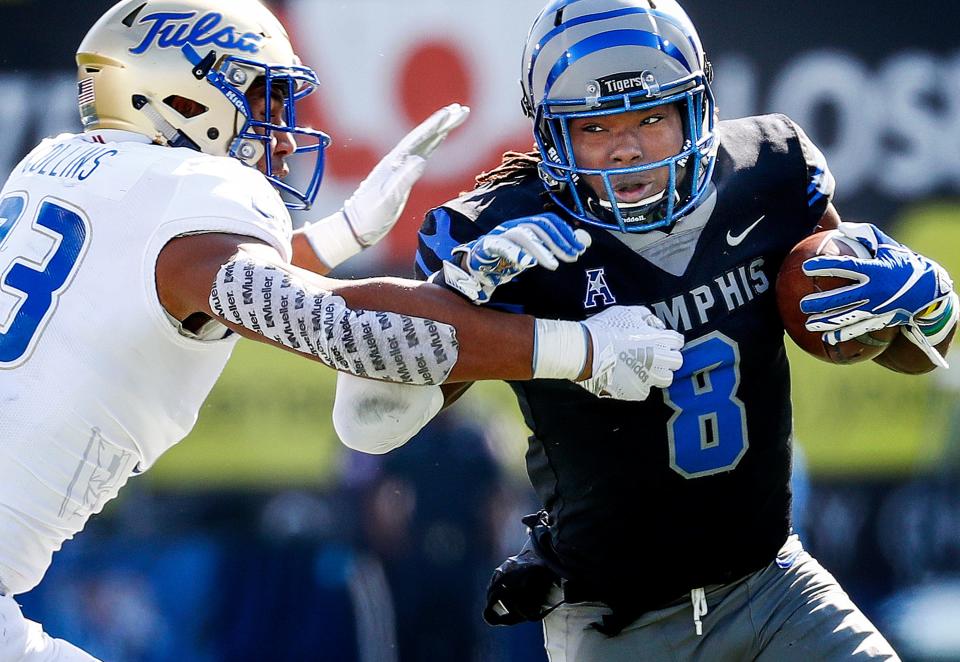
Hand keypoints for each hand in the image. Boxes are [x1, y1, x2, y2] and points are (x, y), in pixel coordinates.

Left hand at [344, 103, 469, 245]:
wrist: (355, 227)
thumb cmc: (370, 216)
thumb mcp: (387, 200)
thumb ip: (403, 180)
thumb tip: (421, 160)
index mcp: (394, 163)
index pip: (418, 139)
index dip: (435, 125)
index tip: (452, 113)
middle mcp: (396, 161)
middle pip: (423, 136)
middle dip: (442, 122)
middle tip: (462, 110)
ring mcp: (398, 167)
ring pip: (423, 143)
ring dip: (439, 130)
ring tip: (455, 119)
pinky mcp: (401, 176)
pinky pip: (420, 155)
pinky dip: (432, 144)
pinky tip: (438, 141)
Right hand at [441, 213, 590, 303]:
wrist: (476, 270)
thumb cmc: (506, 261)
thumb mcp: (533, 254)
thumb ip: (553, 248)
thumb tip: (581, 244)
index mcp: (525, 225)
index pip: (548, 221)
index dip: (566, 233)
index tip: (580, 249)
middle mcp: (513, 225)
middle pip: (538, 226)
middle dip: (558, 241)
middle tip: (572, 257)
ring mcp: (500, 234)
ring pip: (523, 235)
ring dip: (541, 249)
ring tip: (554, 265)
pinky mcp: (487, 246)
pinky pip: (503, 247)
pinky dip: (516, 253)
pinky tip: (529, 263)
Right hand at [577, 306, 683, 400]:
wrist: (585, 352)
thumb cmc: (603, 328)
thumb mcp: (626, 312)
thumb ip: (644, 316)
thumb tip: (652, 323)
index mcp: (657, 339)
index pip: (677, 341)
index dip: (670, 339)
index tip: (663, 339)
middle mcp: (657, 360)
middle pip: (676, 362)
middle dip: (668, 357)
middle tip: (655, 355)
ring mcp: (646, 378)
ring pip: (665, 379)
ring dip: (658, 373)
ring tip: (645, 369)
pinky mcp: (635, 392)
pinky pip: (645, 390)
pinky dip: (639, 384)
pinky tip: (629, 377)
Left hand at [800, 222, 953, 366]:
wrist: (929, 290)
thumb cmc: (903, 263)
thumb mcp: (888, 245)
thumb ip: (865, 234)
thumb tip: (840, 227)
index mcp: (875, 270)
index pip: (845, 267)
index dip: (825, 266)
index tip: (806, 267)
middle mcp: (875, 290)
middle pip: (842, 298)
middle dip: (820, 302)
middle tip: (802, 304)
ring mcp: (878, 308)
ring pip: (848, 317)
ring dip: (827, 322)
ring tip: (808, 324)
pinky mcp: (881, 320)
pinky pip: (859, 329)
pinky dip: (843, 334)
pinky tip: (827, 338)